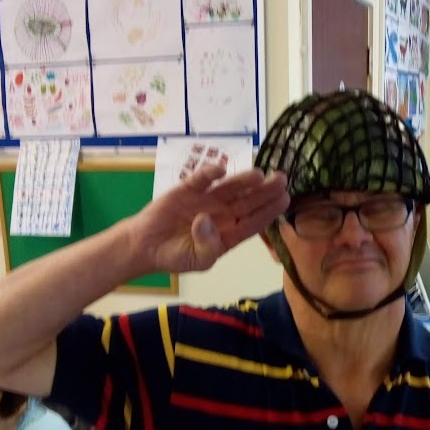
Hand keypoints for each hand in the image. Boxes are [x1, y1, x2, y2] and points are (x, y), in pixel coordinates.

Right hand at [128, 161, 289, 274]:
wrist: (145, 247)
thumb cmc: (175, 256)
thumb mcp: (197, 260)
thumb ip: (207, 246)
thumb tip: (206, 220)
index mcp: (229, 233)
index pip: (254, 221)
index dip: (269, 210)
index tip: (285, 199)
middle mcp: (223, 213)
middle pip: (248, 201)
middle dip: (265, 191)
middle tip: (282, 179)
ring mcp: (207, 200)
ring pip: (230, 188)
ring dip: (244, 180)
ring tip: (259, 174)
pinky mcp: (188, 189)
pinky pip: (202, 179)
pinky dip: (210, 173)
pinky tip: (221, 169)